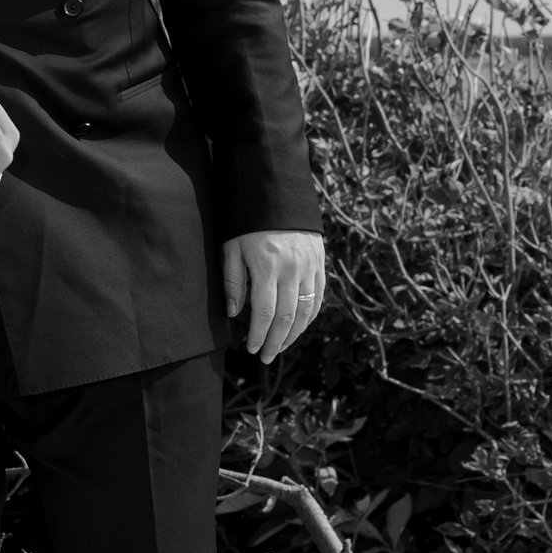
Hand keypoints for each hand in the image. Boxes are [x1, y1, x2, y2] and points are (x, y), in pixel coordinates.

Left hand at [223, 229, 325, 361]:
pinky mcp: (320, 263)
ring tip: (280, 348)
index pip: (265, 312)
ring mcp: (309, 267)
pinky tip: (298, 328)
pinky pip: (318, 297)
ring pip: (305, 311)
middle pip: (286, 317)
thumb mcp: (232, 248)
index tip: (250, 348)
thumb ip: (233, 282)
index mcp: (267, 267)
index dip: (258, 335)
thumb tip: (235, 314)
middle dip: (275, 342)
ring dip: (293, 335)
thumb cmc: (247, 222)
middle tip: (264, 357)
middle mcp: (292, 270)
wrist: (279, 195)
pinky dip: (309, 317)